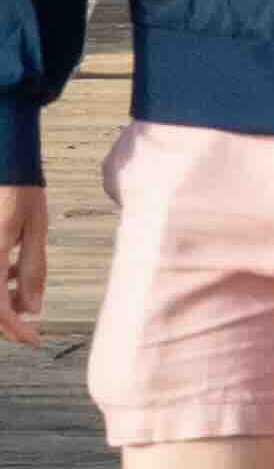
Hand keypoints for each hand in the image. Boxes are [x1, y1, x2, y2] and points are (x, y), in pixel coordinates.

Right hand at [0, 179, 39, 342]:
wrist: (5, 167)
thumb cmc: (20, 192)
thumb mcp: (35, 229)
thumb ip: (34, 268)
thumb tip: (34, 308)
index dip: (16, 331)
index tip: (34, 340)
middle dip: (9, 317)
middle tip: (31, 318)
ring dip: (4, 298)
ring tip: (26, 284)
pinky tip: (13, 268)